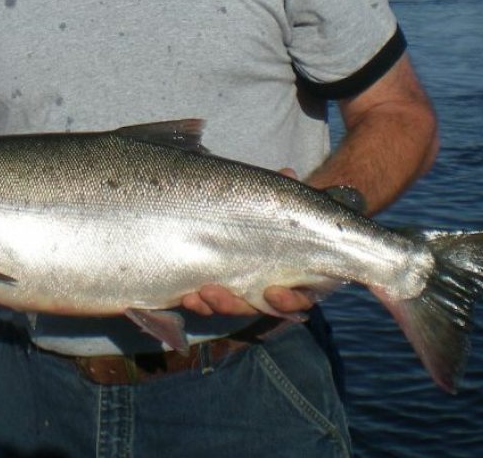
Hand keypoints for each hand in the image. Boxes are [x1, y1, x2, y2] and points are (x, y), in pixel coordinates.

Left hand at [181, 165, 315, 319]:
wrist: (240, 216)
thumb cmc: (266, 213)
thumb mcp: (272, 202)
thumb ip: (280, 194)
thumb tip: (288, 173)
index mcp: (290, 273)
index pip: (296, 297)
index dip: (287, 301)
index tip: (272, 293)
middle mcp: (268, 290)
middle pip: (256, 308)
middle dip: (235, 304)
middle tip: (214, 292)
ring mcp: (242, 293)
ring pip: (232, 308)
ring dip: (215, 305)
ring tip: (196, 295)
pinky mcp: (219, 293)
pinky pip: (210, 306)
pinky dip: (200, 304)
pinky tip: (186, 297)